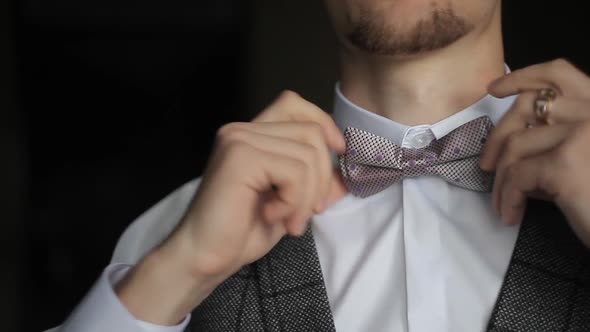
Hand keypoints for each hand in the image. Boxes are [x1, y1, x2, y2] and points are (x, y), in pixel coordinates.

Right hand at [116, 91, 345, 324]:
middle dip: (321, 178)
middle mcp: (242, 130)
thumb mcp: (290, 203)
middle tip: (308, 212)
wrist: (205, 258)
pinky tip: (271, 215)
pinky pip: (294, 172)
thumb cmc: (241, 232)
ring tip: (289, 221)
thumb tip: (347, 177)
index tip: (337, 154)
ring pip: (307, 154)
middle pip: (310, 132)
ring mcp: (239, 140)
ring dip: (307, 197)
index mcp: (252, 135)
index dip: (323, 124)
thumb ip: (316, 183)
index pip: (294, 104)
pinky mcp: (240, 157)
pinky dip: (293, 201)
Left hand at [480, 59, 589, 247]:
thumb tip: (511, 145)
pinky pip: (516, 175)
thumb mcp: (583, 162)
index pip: (561, 73)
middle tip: (484, 167)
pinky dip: (507, 197)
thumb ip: (556, 143)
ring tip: (502, 204)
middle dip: (497, 137)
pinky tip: (511, 216)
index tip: (494, 88)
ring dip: (501, 179)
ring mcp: (582, 133)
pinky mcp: (566, 163)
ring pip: (515, 146)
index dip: (524, 76)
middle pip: (526, 107)